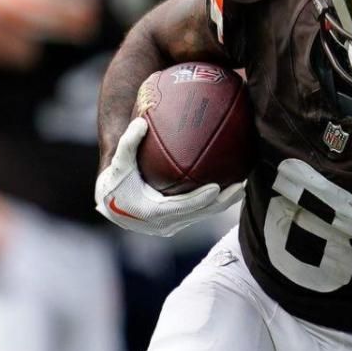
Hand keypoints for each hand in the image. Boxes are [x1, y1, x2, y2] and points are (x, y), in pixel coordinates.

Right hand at [94, 118, 244, 235]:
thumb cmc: (116, 180)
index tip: (217, 187)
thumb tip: (141, 123)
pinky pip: (198, 216)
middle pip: (200, 214)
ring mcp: (170, 228)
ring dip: (223, 204)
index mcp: (152, 212)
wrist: (109, 202)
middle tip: (241, 187)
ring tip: (242, 189)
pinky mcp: (175, 226)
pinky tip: (229, 191)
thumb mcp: (119, 161)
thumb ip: (129, 142)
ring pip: (202, 217)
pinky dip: (213, 205)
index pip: (182, 207)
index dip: (201, 199)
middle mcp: (163, 225)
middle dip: (222, 202)